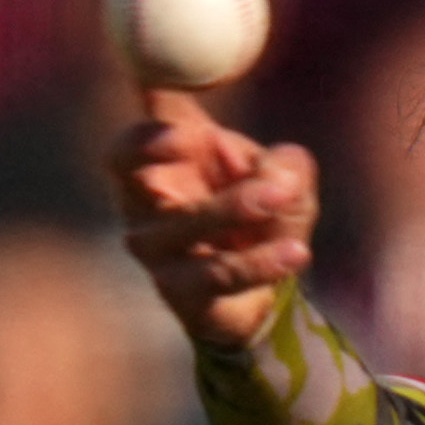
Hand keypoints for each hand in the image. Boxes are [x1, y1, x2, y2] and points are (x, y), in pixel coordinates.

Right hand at [113, 100, 318, 350]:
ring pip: (182, 223)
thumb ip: (283, 165)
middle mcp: (140, 204)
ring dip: (232, 206)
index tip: (184, 125)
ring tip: (281, 194)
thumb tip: (285, 162)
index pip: (127, 140)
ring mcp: (154, 249)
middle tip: (228, 141)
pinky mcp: (178, 292)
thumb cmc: (260, 218)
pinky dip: (259, 261)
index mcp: (156, 162)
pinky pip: (215, 275)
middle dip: (183, 153)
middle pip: (134, 172)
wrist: (261, 299)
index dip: (143, 128)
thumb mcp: (282, 182)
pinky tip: (297, 251)